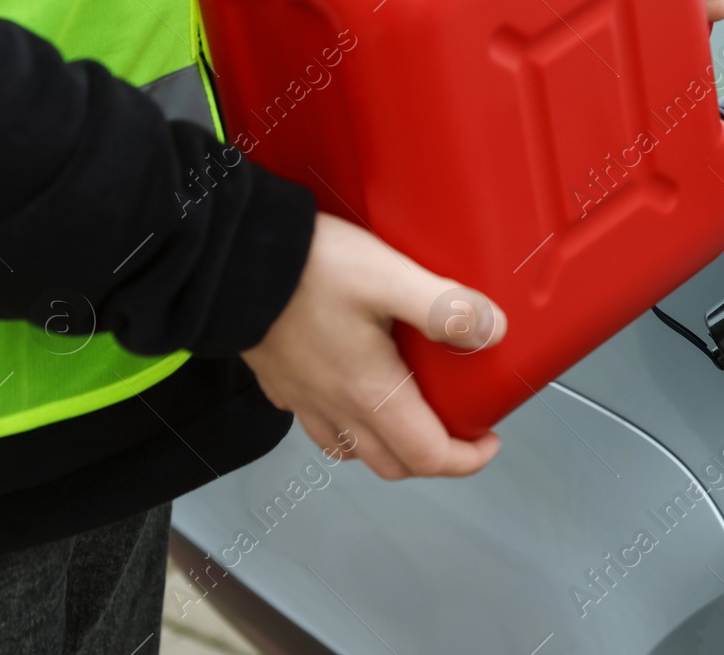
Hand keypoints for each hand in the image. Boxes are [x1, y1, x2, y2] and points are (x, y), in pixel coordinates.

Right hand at [240, 212, 507, 478]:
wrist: (229, 260)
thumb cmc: (310, 269)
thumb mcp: (390, 278)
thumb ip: (446, 307)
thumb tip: (494, 331)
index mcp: (370, 393)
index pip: (427, 456)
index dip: (466, 459)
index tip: (488, 439)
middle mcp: (335, 407)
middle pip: (392, 464)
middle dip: (432, 457)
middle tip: (458, 428)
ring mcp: (303, 400)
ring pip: (352, 450)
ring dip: (388, 445)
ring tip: (411, 412)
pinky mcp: (280, 382)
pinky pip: (318, 422)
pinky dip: (346, 423)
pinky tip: (353, 388)